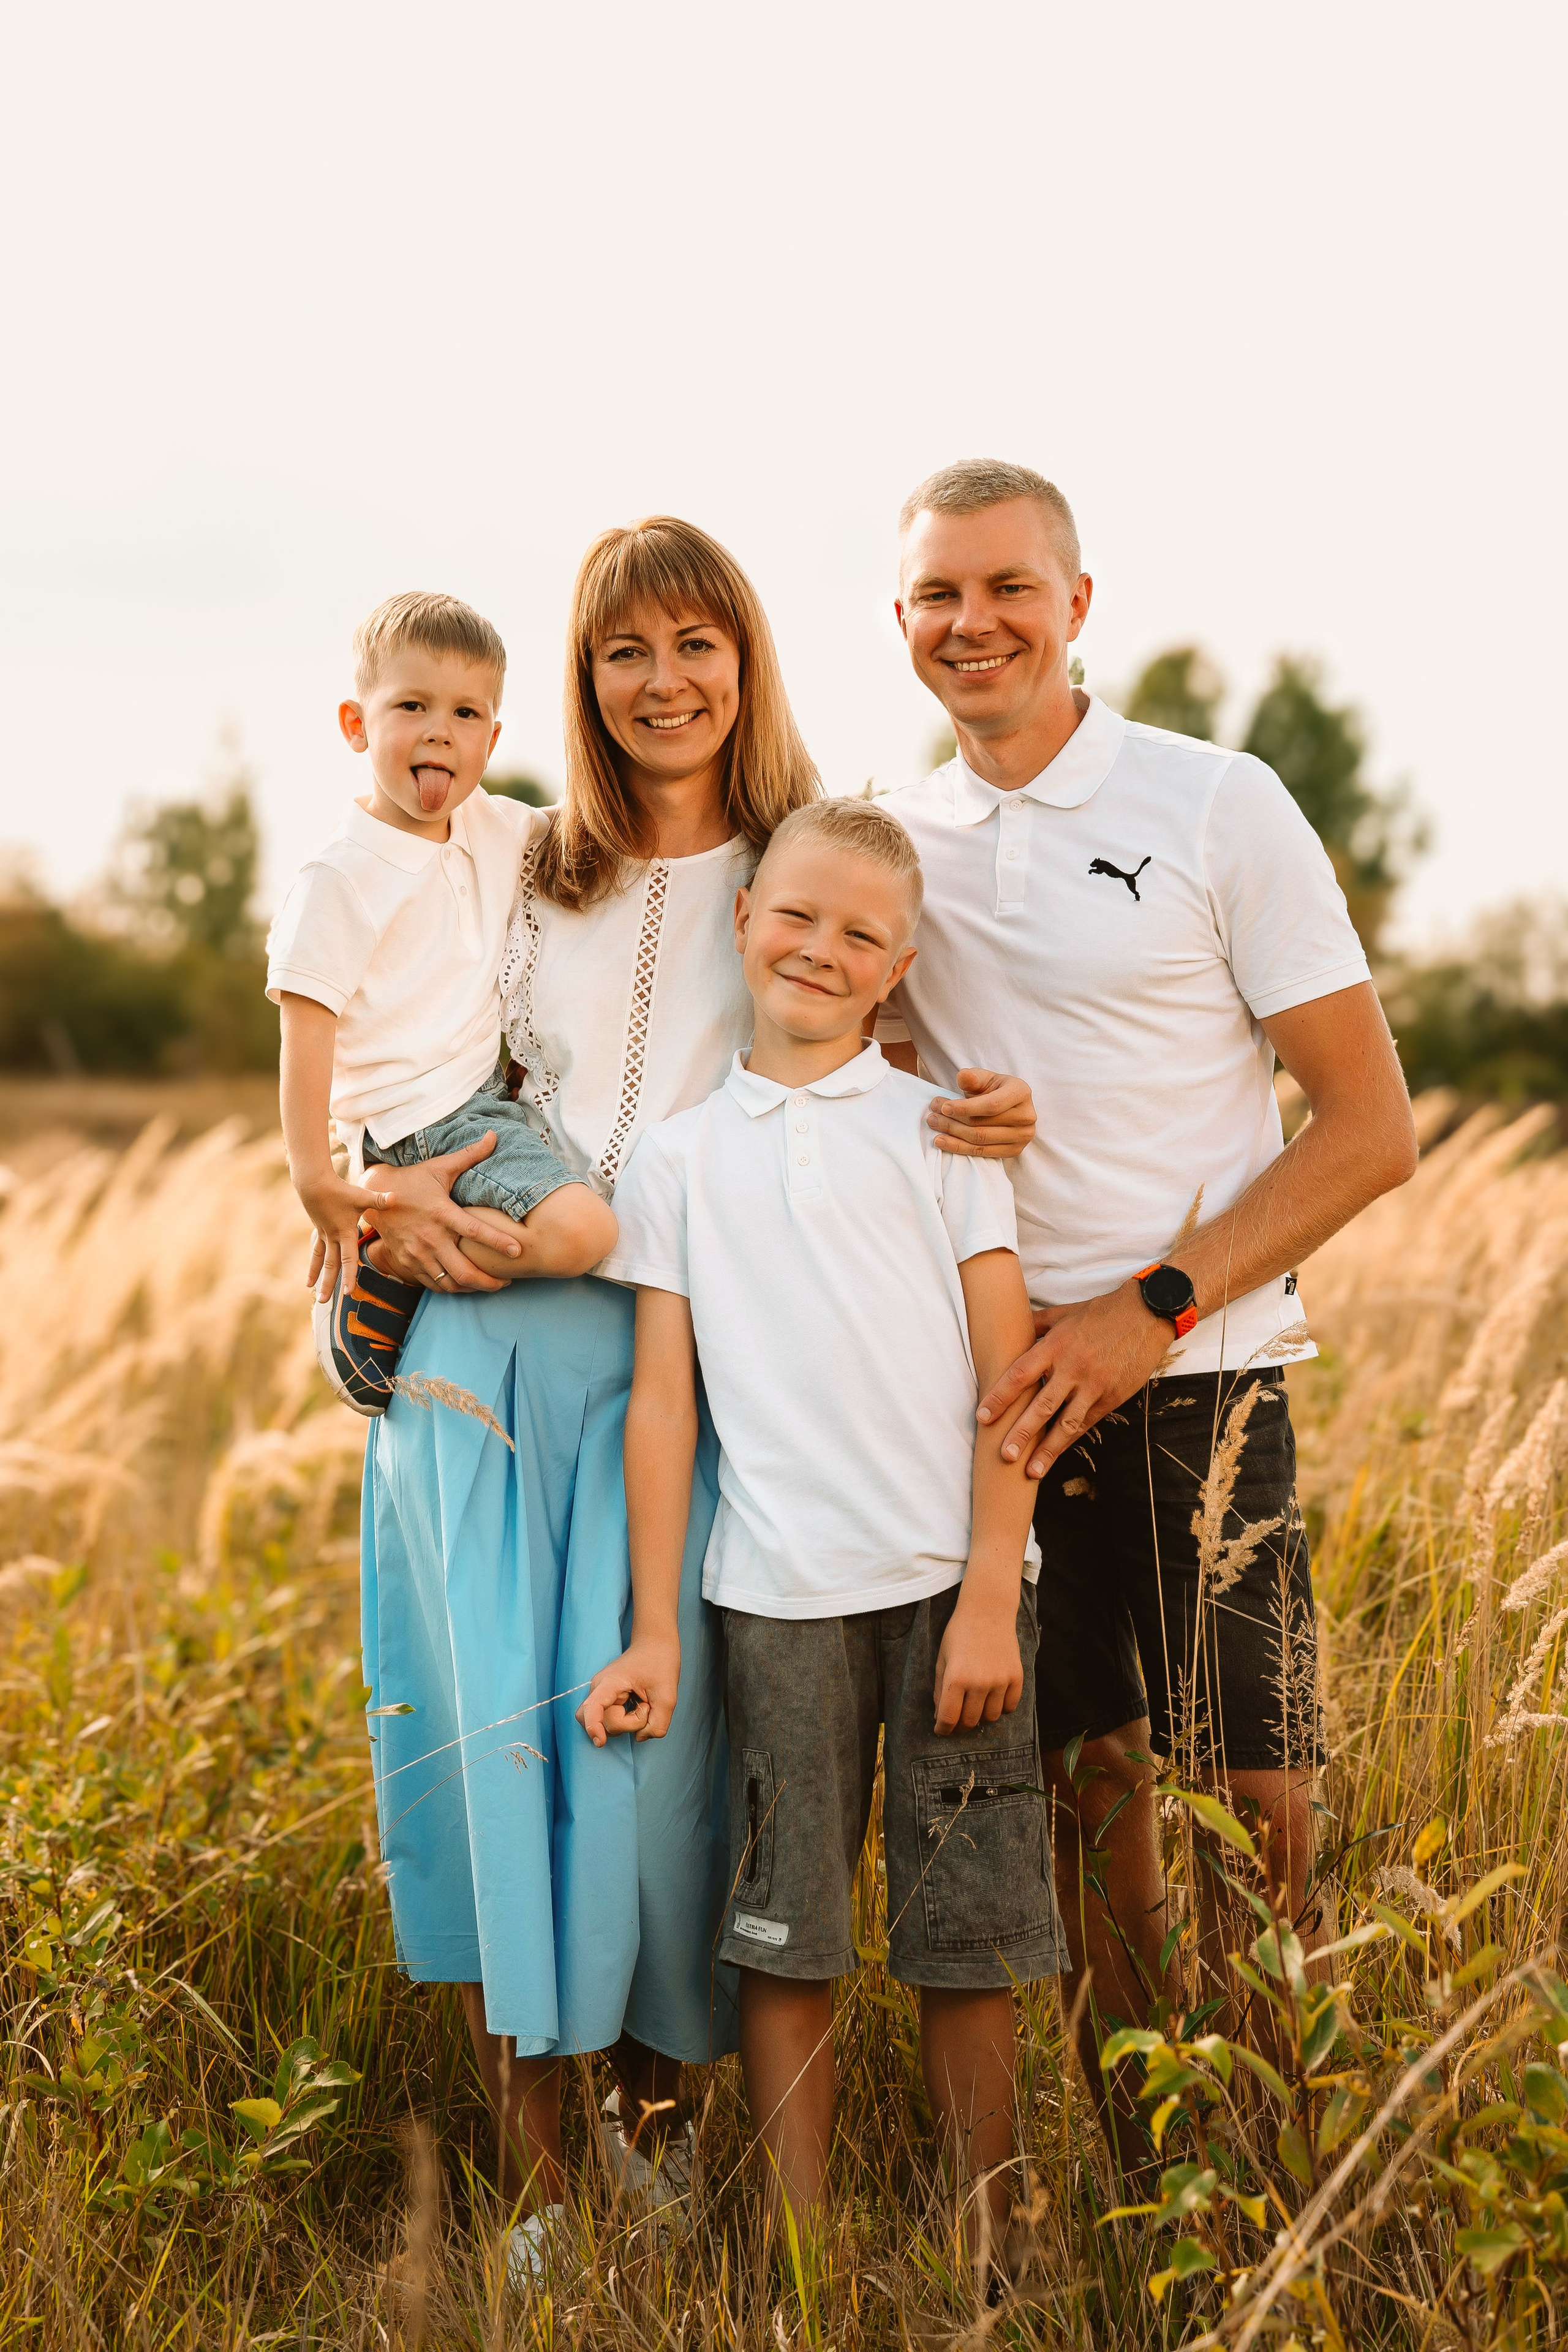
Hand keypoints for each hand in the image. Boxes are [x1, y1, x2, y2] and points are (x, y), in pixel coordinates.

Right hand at [297, 1167, 395, 1300]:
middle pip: (331, 1264)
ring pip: (321, 1261)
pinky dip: (314, 1266)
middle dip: (329, 1283)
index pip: (348, 1258)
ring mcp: (324, 1236)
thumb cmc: (340, 1190)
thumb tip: (395, 1198)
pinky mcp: (319, 1232)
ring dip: (318, 1277)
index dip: (349, 1275)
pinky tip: (310, 1279)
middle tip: (325, 1302)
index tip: (348, 1292)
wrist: (314, 1183)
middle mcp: (333, 1237)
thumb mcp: (361, 1195)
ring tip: (313, 1293)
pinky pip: (316, 1253)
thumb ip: (379, 1199)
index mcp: (344, 1232)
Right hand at [362, 1137, 519, 1292]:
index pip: (474, 1231)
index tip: (518, 1252)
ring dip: (473, 1288)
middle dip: (489, 1282)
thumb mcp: (440, 1167)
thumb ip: (469, 1155)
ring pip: (449, 1283)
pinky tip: (465, 1285)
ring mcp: (417, 1253)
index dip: (498, 1242)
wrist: (374, 1195)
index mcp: (441, 1213)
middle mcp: (430, 1237)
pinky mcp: (408, 1262)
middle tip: (507, 1282)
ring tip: (490, 1286)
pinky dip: (451, 1288)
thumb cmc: (413, 1180)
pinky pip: (433, 1284)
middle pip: (464, 1271)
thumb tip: (493, 1136)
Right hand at [576, 1632, 680, 1746]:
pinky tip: (637, 1705)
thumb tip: (639, 1737)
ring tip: (644, 1702)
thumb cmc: (660, 1662)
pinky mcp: (607, 1700)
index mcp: (610, 1683)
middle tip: (646, 1705)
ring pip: (608, 1723)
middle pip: (603, 1722)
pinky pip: (611, 1719)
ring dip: (629, 1722)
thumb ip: (657, 1724)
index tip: (601, 1742)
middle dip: (628, 1723)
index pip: (592, 1707)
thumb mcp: (668, 1695)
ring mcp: (601, 1694)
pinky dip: (626, 1720)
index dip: (593, 1727)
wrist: (655, 1644)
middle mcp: (599, 1689)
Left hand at [926, 1068, 1035, 1159]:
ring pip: (979, 1140)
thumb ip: (972, 1077)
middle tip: (932, 1115)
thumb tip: (963, 1076)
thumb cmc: (992, 1088)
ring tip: (934, 1125)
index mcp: (1021, 1092)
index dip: (965, 1108)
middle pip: (982, 1124)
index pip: (991, 1105)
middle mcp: (1027, 1116)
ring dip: (952, 1134)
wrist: (1006, 1105)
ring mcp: (1023, 1136)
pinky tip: (942, 1141)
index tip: (943, 1107)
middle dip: (952, 1121)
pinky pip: (982, 1153)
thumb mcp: (983, 1078)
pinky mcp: (1015, 1151)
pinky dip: (958, 1148)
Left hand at [933, 1592, 1023, 1731]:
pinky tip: (993, 1698)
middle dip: (960, 1726)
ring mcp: (1000, 1681)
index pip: (949, 1718)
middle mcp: (979, 1683)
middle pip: (970, 1721)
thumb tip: (940, 1716)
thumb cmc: (959, 1633)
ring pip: (991, 1717)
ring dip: (981, 1716)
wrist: (988, 1610)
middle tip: (957, 1722)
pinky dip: (1001, 1708)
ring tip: (975, 1706)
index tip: (941, 1730)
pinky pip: (1010, 1707)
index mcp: (955, 1678)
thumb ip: (939, 1689)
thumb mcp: (942, 1659)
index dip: (943, 1730)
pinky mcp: (1016, 1677)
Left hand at [977, 1278, 1172, 1478]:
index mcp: (1054, 1346)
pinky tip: (1056, 1454)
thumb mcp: (1062, 1313)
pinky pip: (1087, 1423)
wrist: (1145, 1315)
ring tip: (1031, 1472)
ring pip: (1066, 1423)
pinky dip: (1070, 1440)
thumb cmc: (1100, 1313)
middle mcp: (1072, 1368)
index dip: (1000, 1397)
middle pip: (1041, 1406)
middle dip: (1021, 1433)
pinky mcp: (1111, 1397)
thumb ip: (1035, 1325)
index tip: (983, 1416)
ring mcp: (1093, 1385)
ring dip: (1048, 1450)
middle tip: (1004, 1455)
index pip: (1020, 1375)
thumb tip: (1010, 1330)